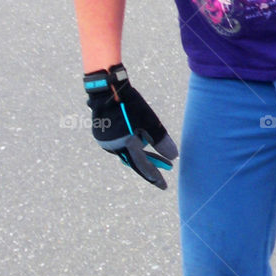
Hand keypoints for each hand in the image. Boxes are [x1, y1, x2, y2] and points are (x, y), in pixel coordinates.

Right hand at [83, 63, 177, 188]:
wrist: (106, 88)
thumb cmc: (130, 104)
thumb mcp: (150, 121)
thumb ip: (161, 141)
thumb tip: (174, 157)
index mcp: (125, 145)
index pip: (143, 166)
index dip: (155, 176)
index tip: (164, 186)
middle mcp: (113, 147)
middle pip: (135, 160)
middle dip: (150, 165)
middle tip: (165, 171)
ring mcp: (105, 141)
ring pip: (127, 151)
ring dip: (140, 151)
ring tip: (152, 146)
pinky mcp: (101, 134)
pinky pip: (119, 143)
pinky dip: (130, 143)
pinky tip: (136, 134)